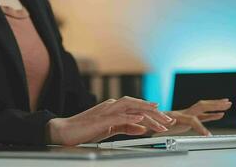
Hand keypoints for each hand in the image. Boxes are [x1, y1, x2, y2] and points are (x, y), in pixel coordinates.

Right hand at [46, 96, 173, 145]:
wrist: (66, 130)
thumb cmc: (86, 129)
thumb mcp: (110, 129)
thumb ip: (126, 127)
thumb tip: (142, 128)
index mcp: (114, 108)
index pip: (137, 107)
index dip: (153, 112)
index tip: (165, 119)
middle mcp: (112, 106)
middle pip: (138, 105)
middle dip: (155, 112)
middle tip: (169, 120)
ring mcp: (106, 111)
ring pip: (131, 108)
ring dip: (147, 114)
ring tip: (161, 121)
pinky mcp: (101, 119)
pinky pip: (119, 116)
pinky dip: (131, 117)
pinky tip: (141, 120)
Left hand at [155, 99, 231, 135]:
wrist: (149, 121)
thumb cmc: (151, 125)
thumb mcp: (156, 126)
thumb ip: (164, 124)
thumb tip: (172, 121)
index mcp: (176, 116)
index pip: (192, 119)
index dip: (200, 127)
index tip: (208, 135)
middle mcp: (183, 113)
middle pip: (201, 106)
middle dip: (214, 104)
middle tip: (227, 103)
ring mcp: (187, 114)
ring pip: (204, 109)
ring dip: (216, 106)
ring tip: (228, 103)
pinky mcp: (188, 119)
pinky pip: (203, 116)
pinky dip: (212, 115)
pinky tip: (221, 114)